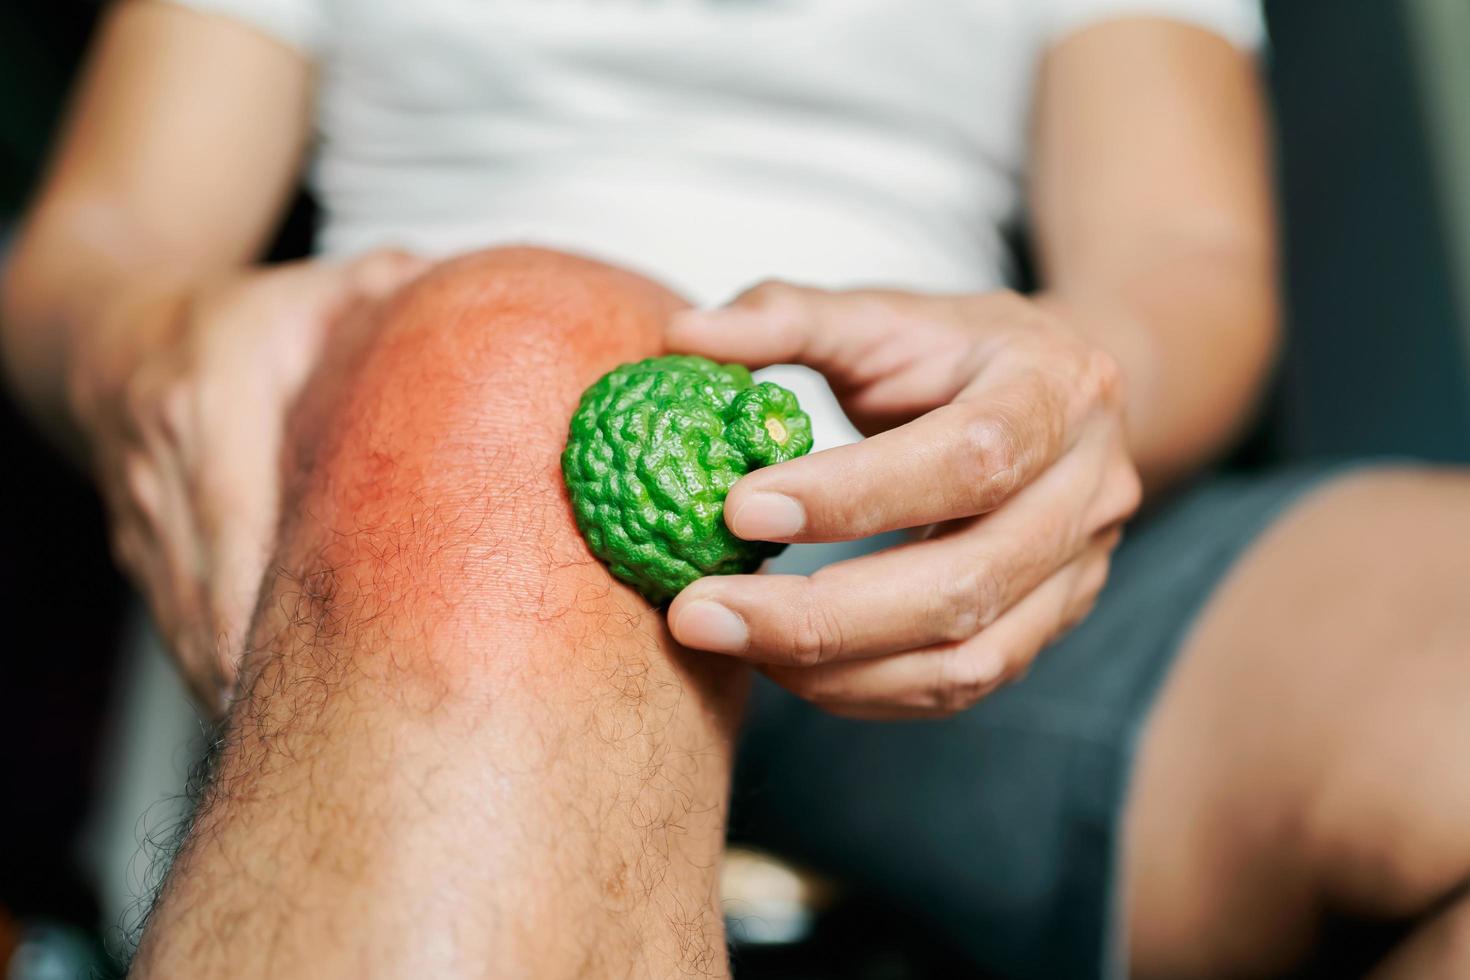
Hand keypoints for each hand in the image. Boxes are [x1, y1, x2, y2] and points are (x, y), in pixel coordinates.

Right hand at [70, 250, 426, 710]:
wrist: (109, 340)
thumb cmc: (237, 319)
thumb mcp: (312, 291)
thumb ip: (389, 297)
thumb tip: (486, 312)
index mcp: (211, 401)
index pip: (236, 512)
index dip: (265, 594)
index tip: (306, 661)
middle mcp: (165, 469)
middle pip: (208, 592)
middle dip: (262, 669)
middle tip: (341, 736)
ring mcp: (142, 522)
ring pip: (185, 627)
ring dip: (239, 689)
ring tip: (314, 752)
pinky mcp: (139, 558)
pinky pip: (177, 631)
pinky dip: (218, 677)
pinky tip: (274, 722)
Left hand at [664, 283, 1140, 718]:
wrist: (1060, 399)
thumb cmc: (958, 354)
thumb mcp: (885, 314)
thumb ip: (788, 317)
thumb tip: (685, 333)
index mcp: (1059, 390)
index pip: (970, 456)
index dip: (854, 494)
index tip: (737, 509)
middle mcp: (1089, 491)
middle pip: (966, 584)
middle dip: (819, 615)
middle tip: (699, 612)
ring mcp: (1080, 572)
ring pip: (967, 660)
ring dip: (833, 669)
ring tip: (729, 640)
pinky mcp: (1049, 628)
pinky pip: (958, 686)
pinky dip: (862, 690)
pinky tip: (784, 665)